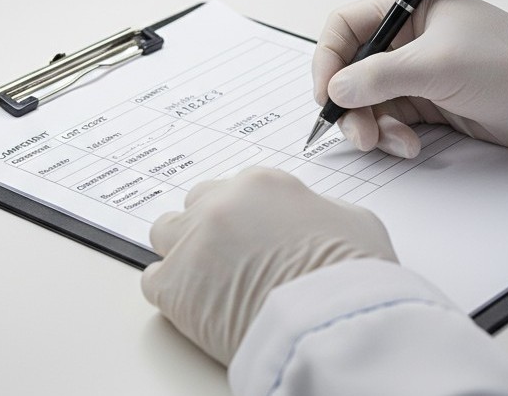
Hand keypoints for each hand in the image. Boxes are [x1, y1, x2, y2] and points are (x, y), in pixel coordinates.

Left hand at [140, 167, 397, 365]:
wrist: (331, 322)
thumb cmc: (352, 275)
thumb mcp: (355, 221)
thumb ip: (321, 210)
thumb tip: (313, 221)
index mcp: (262, 184)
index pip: (236, 189)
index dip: (247, 215)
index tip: (253, 235)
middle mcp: (221, 205)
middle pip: (196, 204)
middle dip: (211, 226)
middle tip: (231, 256)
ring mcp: (193, 243)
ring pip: (165, 233)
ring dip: (182, 251)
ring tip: (207, 279)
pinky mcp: (174, 286)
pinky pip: (152, 279)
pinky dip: (169, 290)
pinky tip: (195, 303)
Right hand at [312, 0, 507, 156]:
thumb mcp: (438, 64)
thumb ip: (380, 75)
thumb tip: (336, 88)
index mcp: (409, 8)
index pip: (346, 27)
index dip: (328, 59)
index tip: (326, 94)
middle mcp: (407, 38)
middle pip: (352, 69)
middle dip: (350, 103)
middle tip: (357, 133)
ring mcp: (417, 72)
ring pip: (369, 100)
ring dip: (371, 125)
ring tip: (390, 143)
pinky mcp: (429, 102)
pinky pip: (391, 120)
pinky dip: (392, 136)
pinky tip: (410, 146)